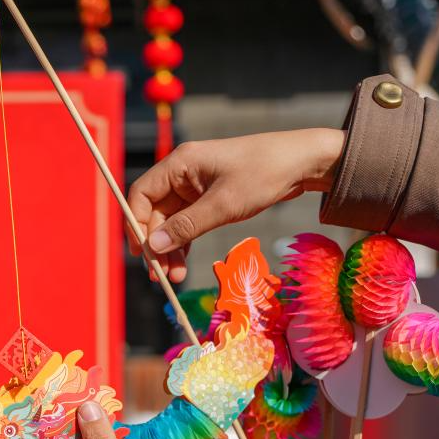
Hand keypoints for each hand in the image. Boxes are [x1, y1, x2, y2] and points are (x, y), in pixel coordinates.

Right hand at [127, 128, 345, 281]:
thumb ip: (187, 227)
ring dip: (171, 248)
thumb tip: (154, 247)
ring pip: (171, 221)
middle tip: (161, 275)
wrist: (302, 162)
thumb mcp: (223, 204)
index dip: (136, 224)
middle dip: (157, 244)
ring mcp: (196, 186)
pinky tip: (185, 263)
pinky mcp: (209, 197)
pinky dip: (185, 242)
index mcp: (179, 164)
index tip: (141, 254)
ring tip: (175, 276)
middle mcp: (183, 173)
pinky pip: (188, 222)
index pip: (142, 194)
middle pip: (155, 212)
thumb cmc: (263, 174)